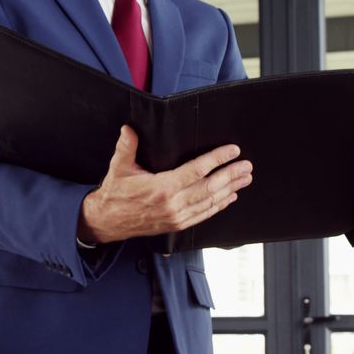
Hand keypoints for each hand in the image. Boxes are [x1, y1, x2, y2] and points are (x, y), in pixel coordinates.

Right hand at [78, 125, 253, 243]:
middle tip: (247, 166)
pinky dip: (219, 206)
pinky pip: (203, 214)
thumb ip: (126, 147)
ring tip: (245, 178)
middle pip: (210, 187)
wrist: (107, 221)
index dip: (217, 159)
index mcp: (161, 187)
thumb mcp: (118, 167)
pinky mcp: (177, 225)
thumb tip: (128, 128)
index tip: (232, 151)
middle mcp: (172, 204)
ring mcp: (176, 216)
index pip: (196, 170)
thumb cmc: (115, 193)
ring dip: (230, 189)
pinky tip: (230, 197)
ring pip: (210, 202)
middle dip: (231, 175)